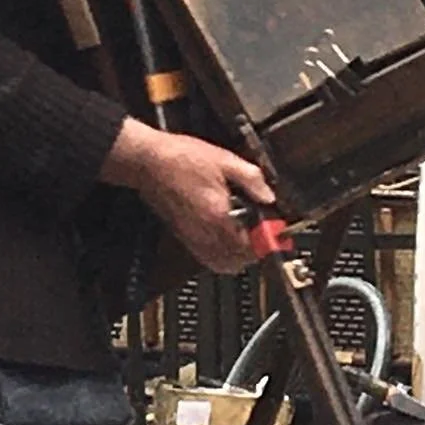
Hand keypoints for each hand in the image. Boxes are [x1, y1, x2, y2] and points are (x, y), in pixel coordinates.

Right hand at [102, 119, 273, 275]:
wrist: (148, 162)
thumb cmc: (181, 159)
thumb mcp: (225, 160)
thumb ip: (252, 179)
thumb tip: (268, 195)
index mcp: (219, 216)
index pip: (252, 244)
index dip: (268, 239)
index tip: (276, 230)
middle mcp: (206, 233)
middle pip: (240, 261)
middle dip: (256, 249)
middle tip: (263, 232)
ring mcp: (194, 238)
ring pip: (224, 265)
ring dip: (239, 256)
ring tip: (247, 237)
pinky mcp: (185, 237)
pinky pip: (208, 259)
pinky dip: (222, 257)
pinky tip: (226, 239)